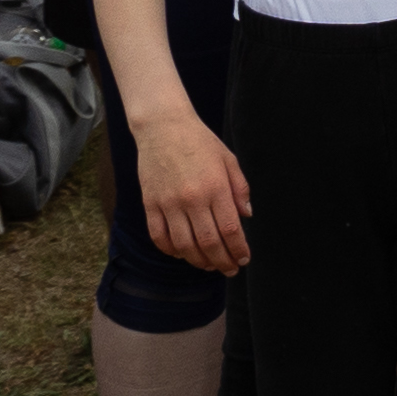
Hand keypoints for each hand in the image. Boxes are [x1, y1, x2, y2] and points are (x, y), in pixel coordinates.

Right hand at [135, 114, 250, 273]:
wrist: (163, 126)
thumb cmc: (200, 142)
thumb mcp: (228, 160)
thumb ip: (240, 188)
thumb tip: (247, 215)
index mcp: (215, 187)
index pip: (230, 229)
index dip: (238, 249)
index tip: (244, 259)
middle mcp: (191, 199)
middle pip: (208, 243)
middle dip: (222, 262)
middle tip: (230, 269)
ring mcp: (168, 203)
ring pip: (184, 245)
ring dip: (198, 261)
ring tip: (209, 265)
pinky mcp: (150, 204)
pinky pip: (159, 237)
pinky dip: (171, 250)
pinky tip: (182, 253)